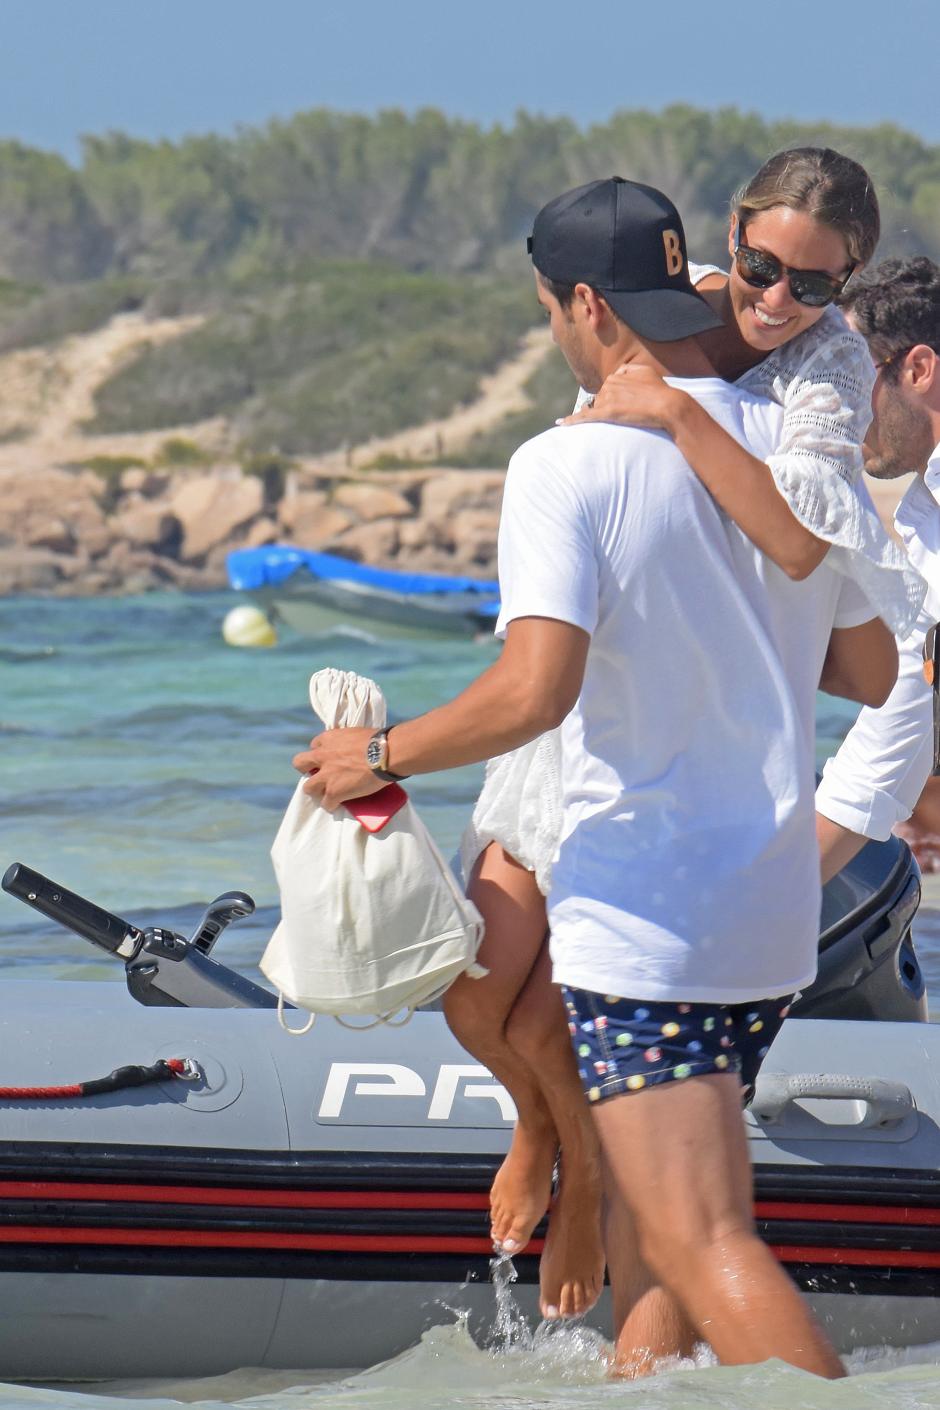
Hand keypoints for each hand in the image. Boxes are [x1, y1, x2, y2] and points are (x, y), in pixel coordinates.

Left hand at [292, 727, 383, 810]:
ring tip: (328, 793)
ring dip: (317, 790)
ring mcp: (327, 775)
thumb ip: (348, 742)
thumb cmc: (380, 742)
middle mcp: (323, 756)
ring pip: (308, 788)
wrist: (386, 753)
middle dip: (307, 770)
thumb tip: (356, 751)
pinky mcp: (334, 791)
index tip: (329, 759)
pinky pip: (326, 803)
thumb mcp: (357, 734)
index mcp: (329, 738)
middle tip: (320, 775)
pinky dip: (331, 805)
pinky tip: (338, 804)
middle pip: (300, 763)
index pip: (314, 745)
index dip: (321, 753)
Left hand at [559, 363, 681, 433]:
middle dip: (610, 406)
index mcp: (617, 375)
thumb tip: (620, 371)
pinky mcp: (606, 413)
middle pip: (601, 398)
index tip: (627, 404)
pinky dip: (571, 420)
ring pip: (595, 408)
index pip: (609, 388)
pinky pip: (584, 417)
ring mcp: (606, 399)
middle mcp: (609, 384)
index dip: (618, 398)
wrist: (668, 405)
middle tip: (630, 412)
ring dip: (602, 414)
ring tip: (619, 418)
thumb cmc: (660, 390)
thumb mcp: (646, 371)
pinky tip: (560, 424)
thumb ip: (630, 369)